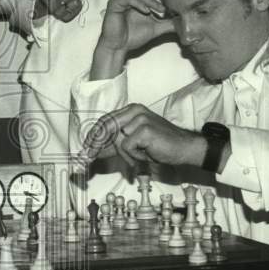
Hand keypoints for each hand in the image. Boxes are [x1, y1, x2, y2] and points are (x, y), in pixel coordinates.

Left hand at [81, 103, 205, 167]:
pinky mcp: (144, 129)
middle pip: (105, 127)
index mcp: (130, 110)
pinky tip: (148, 155)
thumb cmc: (159, 146)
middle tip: (86, 158)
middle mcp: (134, 111)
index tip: (84, 150)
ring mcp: (139, 118)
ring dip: (127, 155)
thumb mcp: (133, 144)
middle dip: (94, 144)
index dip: (93, 136)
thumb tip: (92, 152)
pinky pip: (127, 147)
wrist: (184, 148)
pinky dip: (135, 156)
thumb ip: (114, 145)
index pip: (105, 121)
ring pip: (117, 141)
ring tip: (142, 156)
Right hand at [90, 0, 174, 78]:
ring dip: (150, 1)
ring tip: (161, 9)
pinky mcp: (114, 4)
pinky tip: (147, 11)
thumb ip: (168, 24)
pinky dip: (139, 4)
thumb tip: (183, 22)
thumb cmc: (132, 37)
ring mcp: (120, 0)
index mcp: (137, 2)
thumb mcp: (155, 28)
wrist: (118, 47)